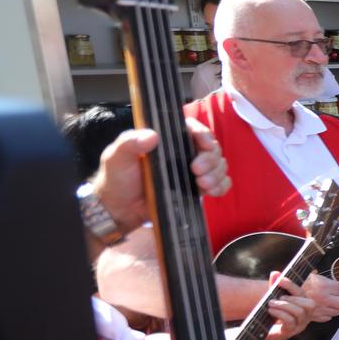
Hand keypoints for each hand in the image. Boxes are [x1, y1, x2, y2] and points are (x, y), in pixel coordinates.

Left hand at [94, 120, 230, 229]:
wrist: (119, 209)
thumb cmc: (116, 179)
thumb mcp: (116, 157)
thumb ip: (129, 143)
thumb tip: (152, 135)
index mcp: (166, 140)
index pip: (192, 129)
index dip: (204, 134)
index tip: (204, 145)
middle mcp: (182, 153)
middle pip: (211, 148)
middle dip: (210, 158)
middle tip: (197, 170)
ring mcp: (191, 171)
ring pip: (218, 165)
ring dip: (217, 173)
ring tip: (203, 184)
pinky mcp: (196, 189)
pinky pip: (220, 183)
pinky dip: (221, 186)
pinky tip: (212, 191)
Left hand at [255, 274, 316, 339]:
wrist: (265, 334)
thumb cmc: (273, 315)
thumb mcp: (275, 298)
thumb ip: (275, 286)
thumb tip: (275, 273)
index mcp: (303, 305)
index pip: (304, 293)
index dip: (292, 285)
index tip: (280, 280)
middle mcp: (305, 315)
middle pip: (310, 304)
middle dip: (293, 297)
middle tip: (278, 297)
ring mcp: (300, 324)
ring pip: (299, 312)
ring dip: (284, 305)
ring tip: (271, 303)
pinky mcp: (291, 332)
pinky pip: (290, 321)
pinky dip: (280, 314)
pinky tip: (271, 311)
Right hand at [296, 273, 338, 322]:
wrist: (279, 299)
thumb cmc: (292, 285)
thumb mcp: (305, 275)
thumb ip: (316, 277)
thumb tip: (323, 275)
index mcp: (323, 286)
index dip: (335, 288)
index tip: (331, 288)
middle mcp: (323, 298)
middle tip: (335, 297)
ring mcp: (320, 309)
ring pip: (336, 311)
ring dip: (333, 307)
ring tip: (328, 303)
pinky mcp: (314, 317)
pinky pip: (326, 318)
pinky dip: (325, 314)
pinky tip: (321, 310)